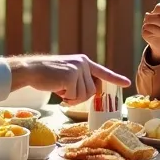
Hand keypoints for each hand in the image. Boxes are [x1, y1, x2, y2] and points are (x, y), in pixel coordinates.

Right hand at [7, 54, 131, 105]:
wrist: (32, 70)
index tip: (127, 83)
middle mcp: (83, 64)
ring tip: (60, 88)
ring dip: (72, 97)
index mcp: (84, 61)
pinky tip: (57, 88)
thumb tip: (92, 91)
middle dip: (80, 96)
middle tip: (65, 91)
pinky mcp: (71, 77)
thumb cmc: (48, 74)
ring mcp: (78, 69)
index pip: (103, 72)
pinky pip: (74, 96)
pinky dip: (66, 98)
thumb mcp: (68, 72)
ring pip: (84, 95)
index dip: (116, 78)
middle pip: (92, 90)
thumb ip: (81, 79)